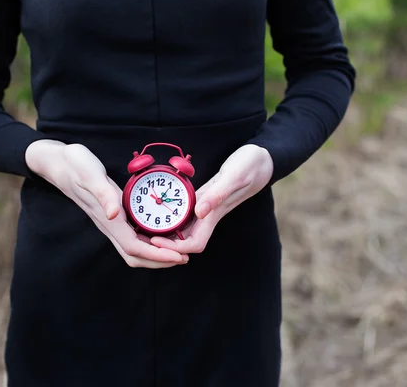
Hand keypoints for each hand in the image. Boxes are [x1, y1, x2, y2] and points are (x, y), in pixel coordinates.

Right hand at [25, 140, 188, 267]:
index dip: (157, 255)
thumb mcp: (90, 173)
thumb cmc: (75, 165)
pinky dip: (149, 242)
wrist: (59, 163)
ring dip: (156, 254)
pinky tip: (162, 234)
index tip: (178, 256)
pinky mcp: (112, 216)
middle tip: (184, 258)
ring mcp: (110, 222)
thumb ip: (103, 193)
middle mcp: (109, 225)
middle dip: (160, 261)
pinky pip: (132, 236)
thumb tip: (114, 214)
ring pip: (133, 249)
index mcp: (107, 218)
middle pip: (135, 256)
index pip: (134, 247)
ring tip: (177, 251)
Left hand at [150, 144, 272, 253]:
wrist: (264, 158)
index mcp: (215, 213)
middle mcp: (210, 214)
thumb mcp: (234, 176)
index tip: (155, 241)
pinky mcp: (206, 197)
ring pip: (186, 229)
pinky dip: (173, 217)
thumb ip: (217, 194)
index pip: (194, 244)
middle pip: (187, 241)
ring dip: (168, 234)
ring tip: (145, 230)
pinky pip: (187, 214)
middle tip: (142, 239)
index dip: (175, 248)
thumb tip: (200, 213)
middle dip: (166, 245)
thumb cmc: (251, 165)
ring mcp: (208, 207)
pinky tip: (160, 212)